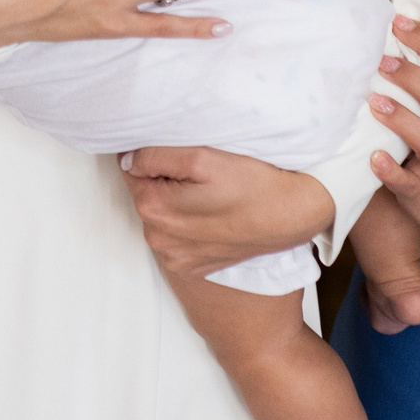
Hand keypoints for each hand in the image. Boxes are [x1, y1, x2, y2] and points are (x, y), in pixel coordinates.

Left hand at [123, 147, 332, 278]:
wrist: (291, 214)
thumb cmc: (251, 183)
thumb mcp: (201, 157)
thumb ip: (155, 156)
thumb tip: (128, 159)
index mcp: (153, 209)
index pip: (130, 169)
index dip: (152, 156)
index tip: (179, 154)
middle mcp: (158, 239)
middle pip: (145, 193)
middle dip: (163, 179)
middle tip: (199, 173)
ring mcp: (175, 257)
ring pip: (161, 214)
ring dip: (176, 201)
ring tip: (209, 193)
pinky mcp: (192, 265)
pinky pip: (177, 235)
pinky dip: (189, 222)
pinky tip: (214, 213)